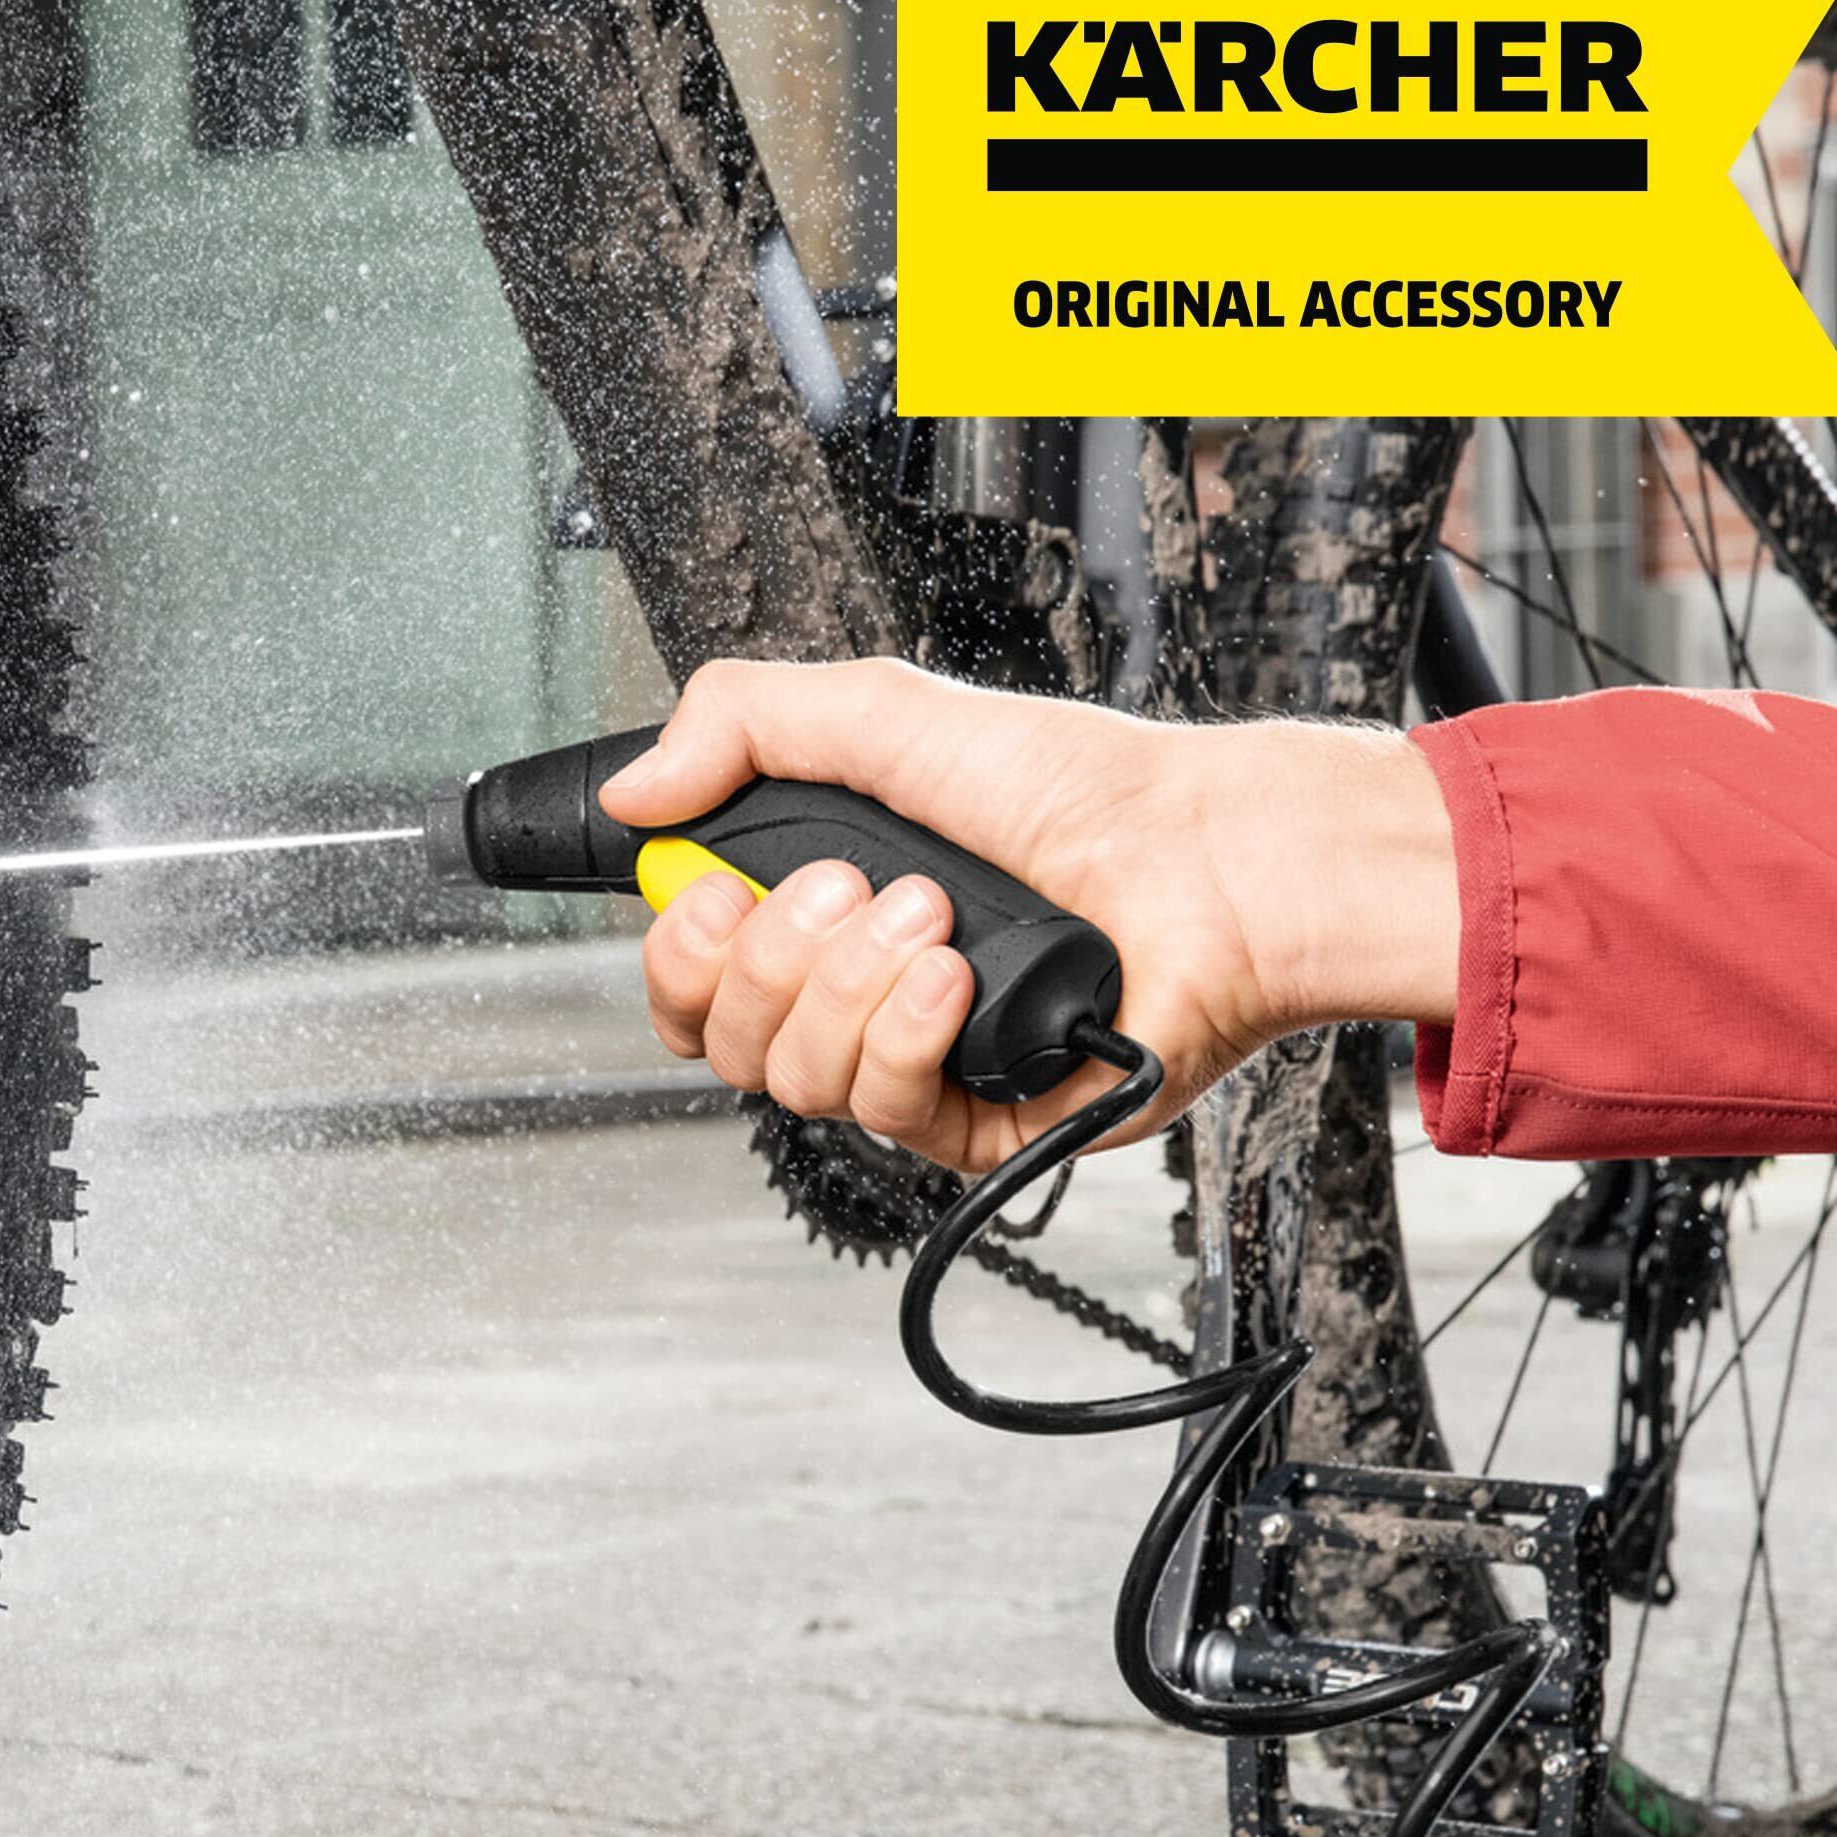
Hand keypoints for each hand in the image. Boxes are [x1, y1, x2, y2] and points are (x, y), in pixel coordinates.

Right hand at [604, 656, 1458, 1172]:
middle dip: (769, 956)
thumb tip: (632, 790)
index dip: (676, 951)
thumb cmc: (1080, 788)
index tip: (709, 892)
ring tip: (932, 918)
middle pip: (720, 1039)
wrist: (1205, 861)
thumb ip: (742, 725)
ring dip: (849, 985)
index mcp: (823, 915)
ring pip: (791, 1080)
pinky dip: (905, 1036)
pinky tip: (955, 978)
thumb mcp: (885, 713)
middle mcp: (856, 997)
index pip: (690, 980)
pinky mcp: (974, 1122)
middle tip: (851, 885)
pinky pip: (882, 1116)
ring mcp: (913, 1064)